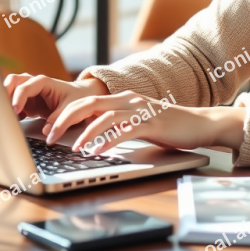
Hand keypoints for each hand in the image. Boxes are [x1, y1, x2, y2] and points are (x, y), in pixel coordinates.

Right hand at [3, 73, 108, 122]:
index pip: (25, 86)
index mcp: (44, 82)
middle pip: (13, 81)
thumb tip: (46, 131)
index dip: (18, 98)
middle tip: (4, 108)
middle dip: (5, 92)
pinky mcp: (28, 103)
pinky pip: (14, 103)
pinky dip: (11, 110)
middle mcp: (33, 84)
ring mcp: (29, 93)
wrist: (80, 96)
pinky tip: (16, 120)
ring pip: (10, 90)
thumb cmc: (76, 98)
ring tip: (8, 116)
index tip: (15, 111)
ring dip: (6, 100)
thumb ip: (58, 118)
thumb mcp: (71, 108)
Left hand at [45, 90, 245, 153]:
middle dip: (65, 119)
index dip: (65, 113)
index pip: (86, 101)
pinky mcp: (152, 123)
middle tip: (49, 136)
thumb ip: (118, 124)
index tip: (49, 128)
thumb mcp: (137, 122)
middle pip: (89, 104)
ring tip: (72, 148)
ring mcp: (141, 110)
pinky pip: (125, 131)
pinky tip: (98, 152)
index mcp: (123, 98)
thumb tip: (92, 136)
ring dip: (84, 133)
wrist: (200, 124)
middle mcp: (129, 100)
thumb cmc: (168, 126)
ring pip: (104, 116)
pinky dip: (109, 141)